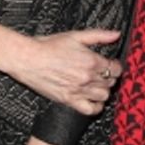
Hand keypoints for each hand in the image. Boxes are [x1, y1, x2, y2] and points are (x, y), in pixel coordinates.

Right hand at [5, 29, 122, 114]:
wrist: (28, 59)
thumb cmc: (49, 46)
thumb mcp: (75, 36)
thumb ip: (98, 35)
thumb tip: (116, 34)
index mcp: (91, 61)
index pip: (115, 69)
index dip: (115, 66)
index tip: (111, 64)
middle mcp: (87, 77)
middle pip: (110, 82)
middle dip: (109, 77)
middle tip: (102, 73)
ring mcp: (79, 91)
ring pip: (104, 96)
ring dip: (103, 90)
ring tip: (97, 85)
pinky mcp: (69, 100)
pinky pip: (90, 110)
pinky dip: (95, 106)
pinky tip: (91, 99)